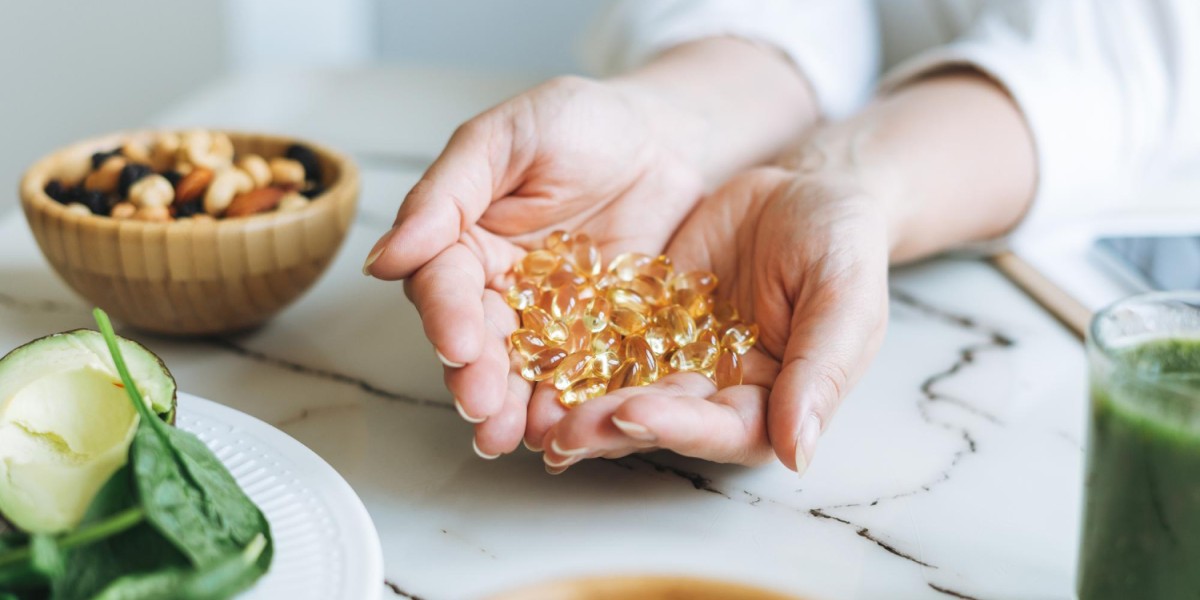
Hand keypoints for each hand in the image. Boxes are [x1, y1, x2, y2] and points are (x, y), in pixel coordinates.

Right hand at [365, 75, 706, 454]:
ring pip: (525, 369)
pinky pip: (585, 373)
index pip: (444, 285)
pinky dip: (575, 402)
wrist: (664, 138)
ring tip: (516, 437)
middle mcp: (501, 287)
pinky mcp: (601, 335)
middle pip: (480, 340)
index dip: (448, 315)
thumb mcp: (506, 138)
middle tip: (481, 407)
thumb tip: (384, 258)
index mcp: (465, 241)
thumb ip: (447, 194)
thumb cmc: (580, 123)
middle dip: (476, 376)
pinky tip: (570, 429)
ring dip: (517, 406)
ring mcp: (552, 317)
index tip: (458, 343)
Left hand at [540, 167, 890, 472]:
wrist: (806, 188)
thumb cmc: (841, 242)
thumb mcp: (844, 295)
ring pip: (621, 389)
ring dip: (578, 405)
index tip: (634, 414)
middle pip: (661, 419)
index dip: (678, 427)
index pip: (724, 430)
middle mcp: (715, 391)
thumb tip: (800, 451)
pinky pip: (602, 339)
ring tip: (531, 412)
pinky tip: (530, 356)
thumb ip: (823, 370)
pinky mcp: (642, 320)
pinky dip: (568, 351)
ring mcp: (674, 357)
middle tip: (561, 430)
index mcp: (772, 401)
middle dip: (610, 426)